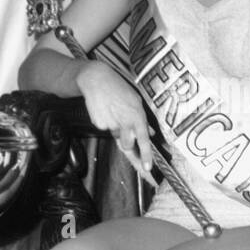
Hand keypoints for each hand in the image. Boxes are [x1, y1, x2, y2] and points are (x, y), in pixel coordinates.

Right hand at [78, 62, 155, 179]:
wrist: (97, 80)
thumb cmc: (118, 89)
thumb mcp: (136, 101)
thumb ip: (144, 120)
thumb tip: (152, 134)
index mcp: (137, 116)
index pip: (144, 140)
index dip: (146, 156)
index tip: (148, 169)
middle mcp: (125, 121)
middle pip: (127, 145)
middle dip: (127, 143)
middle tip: (124, 131)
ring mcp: (111, 124)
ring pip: (116, 137)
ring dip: (117, 131)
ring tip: (114, 113)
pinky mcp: (99, 124)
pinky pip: (106, 129)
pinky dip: (107, 122)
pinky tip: (105, 110)